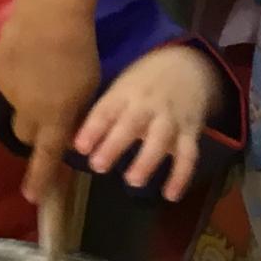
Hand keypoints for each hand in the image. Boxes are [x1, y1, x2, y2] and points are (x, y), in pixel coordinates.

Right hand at [0, 0, 105, 201]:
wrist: (50, 9)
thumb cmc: (80, 47)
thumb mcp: (90, 86)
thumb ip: (76, 113)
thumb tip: (67, 129)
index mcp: (55, 116)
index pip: (47, 156)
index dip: (40, 178)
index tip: (32, 198)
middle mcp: (26, 109)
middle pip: (27, 134)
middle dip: (37, 130)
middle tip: (52, 112)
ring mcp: (8, 90)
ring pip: (18, 106)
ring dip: (30, 99)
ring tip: (45, 70)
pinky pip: (9, 84)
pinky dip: (20, 78)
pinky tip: (32, 56)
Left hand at [74, 44, 223, 201]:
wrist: (188, 65)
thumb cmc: (143, 83)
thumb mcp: (120, 88)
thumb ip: (101, 115)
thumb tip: (69, 145)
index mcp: (124, 94)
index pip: (106, 110)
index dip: (92, 128)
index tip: (80, 148)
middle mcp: (147, 105)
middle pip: (131, 124)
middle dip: (115, 145)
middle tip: (98, 166)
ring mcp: (170, 118)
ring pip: (160, 139)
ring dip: (147, 160)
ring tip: (133, 181)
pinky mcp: (190, 132)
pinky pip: (188, 155)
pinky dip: (181, 176)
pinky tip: (170, 195)